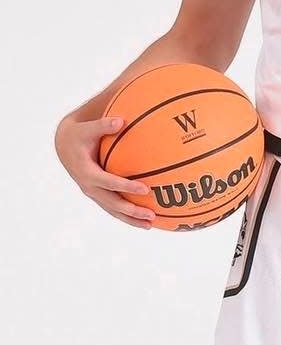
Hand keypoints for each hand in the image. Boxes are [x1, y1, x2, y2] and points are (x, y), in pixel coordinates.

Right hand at [54, 115, 154, 229]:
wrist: (64, 146)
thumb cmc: (79, 135)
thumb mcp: (87, 129)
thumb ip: (103, 125)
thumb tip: (120, 121)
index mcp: (87, 173)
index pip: (109, 182)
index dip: (126, 187)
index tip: (146, 189)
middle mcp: (89, 186)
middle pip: (112, 203)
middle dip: (131, 211)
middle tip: (151, 215)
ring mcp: (93, 193)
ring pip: (113, 210)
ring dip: (131, 219)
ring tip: (150, 224)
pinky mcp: (97, 194)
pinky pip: (113, 207)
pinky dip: (127, 214)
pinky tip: (143, 218)